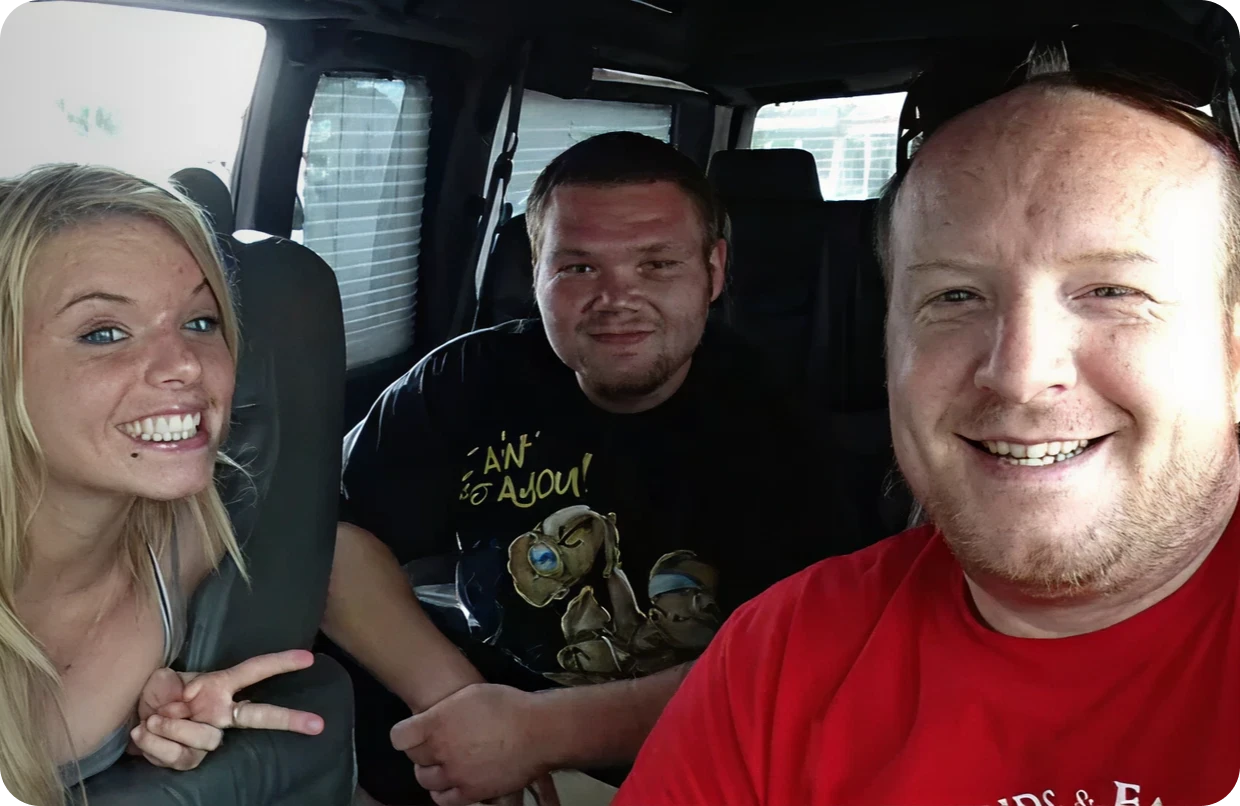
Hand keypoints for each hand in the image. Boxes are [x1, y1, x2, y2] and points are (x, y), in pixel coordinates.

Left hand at [126, 649, 323, 770]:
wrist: (128, 723)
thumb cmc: (151, 695)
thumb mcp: (159, 678)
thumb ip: (172, 685)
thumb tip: (185, 699)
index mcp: (218, 686)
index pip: (254, 671)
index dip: (281, 662)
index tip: (308, 658)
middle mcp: (220, 712)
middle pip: (259, 715)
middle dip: (289, 719)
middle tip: (317, 724)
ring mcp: (208, 736)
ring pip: (207, 738)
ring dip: (174, 728)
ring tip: (154, 718)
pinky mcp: (191, 759)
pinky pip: (182, 756)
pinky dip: (157, 743)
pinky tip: (145, 732)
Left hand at [390, 683, 559, 805]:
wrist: (538, 731)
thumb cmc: (507, 705)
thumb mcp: (471, 693)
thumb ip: (446, 708)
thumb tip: (432, 718)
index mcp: (437, 723)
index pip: (399, 737)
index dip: (406, 733)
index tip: (414, 731)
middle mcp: (441, 750)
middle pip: (414, 758)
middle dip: (421, 751)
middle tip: (435, 745)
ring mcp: (455, 774)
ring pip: (426, 780)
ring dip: (430, 772)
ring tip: (444, 764)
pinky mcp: (471, 793)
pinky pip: (444, 800)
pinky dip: (443, 792)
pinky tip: (451, 783)